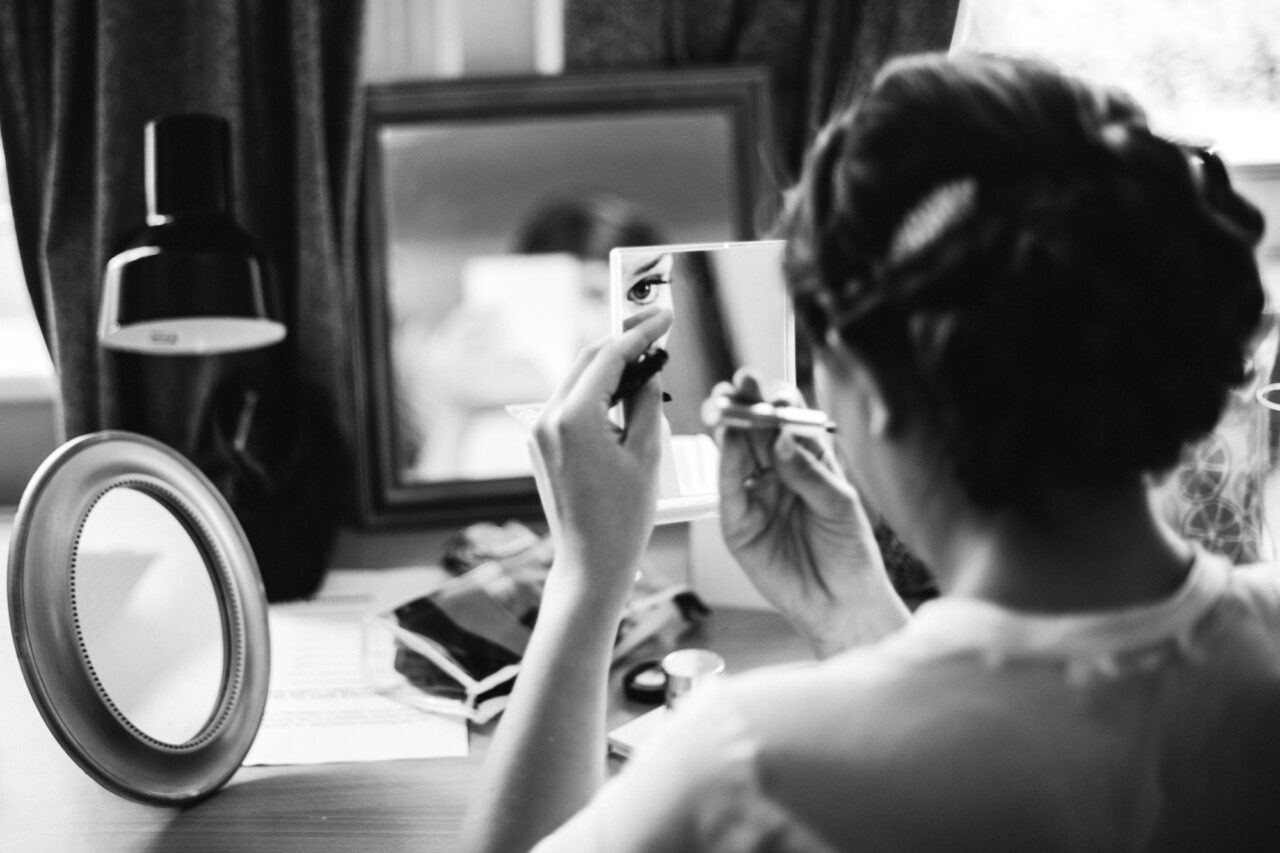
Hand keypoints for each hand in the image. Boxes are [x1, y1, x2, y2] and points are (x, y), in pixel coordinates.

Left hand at [531, 307, 673, 605]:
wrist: (590, 564)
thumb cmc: (622, 519)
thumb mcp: (647, 455)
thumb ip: (647, 403)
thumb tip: (649, 371)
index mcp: (573, 419)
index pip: (609, 356)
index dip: (639, 332)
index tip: (663, 317)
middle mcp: (547, 420)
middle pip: (586, 360)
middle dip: (622, 341)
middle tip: (655, 327)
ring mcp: (538, 433)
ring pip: (576, 381)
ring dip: (609, 367)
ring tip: (646, 362)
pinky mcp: (540, 446)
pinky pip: (568, 405)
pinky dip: (595, 393)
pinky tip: (622, 396)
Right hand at [714, 370, 906, 655]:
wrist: (842, 602)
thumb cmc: (851, 553)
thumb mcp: (840, 504)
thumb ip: (809, 472)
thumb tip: (780, 439)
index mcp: (807, 461)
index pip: (786, 421)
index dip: (776, 401)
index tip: (772, 390)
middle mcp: (777, 473)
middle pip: (754, 430)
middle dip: (744, 404)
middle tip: (739, 386)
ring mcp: (756, 496)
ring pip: (735, 452)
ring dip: (728, 426)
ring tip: (725, 406)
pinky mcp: (738, 522)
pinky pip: (729, 486)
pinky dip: (725, 462)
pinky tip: (727, 441)